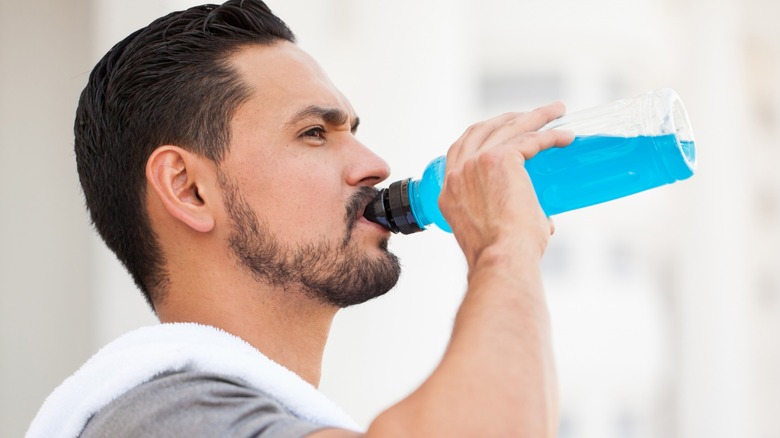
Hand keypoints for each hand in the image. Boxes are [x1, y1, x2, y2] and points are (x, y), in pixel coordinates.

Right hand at [439, 102, 573, 266]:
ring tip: (557, 110)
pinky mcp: (499, 159)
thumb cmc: (502, 256)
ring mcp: (475, 163)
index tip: (503, 130)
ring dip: (535, 116)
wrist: (501, 259)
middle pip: (482, 130)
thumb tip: (545, 221)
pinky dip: (550, 136)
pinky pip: (530, 139)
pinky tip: (566, 137)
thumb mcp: (494, 233)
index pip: (460, 151)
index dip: (482, 135)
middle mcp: (457, 174)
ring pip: (508, 127)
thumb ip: (512, 221)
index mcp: (448, 192)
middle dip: (508, 117)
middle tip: (533, 115)